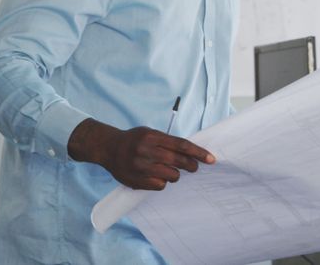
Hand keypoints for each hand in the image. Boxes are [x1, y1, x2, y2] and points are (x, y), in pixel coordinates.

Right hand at [68, 118, 215, 189]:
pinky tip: (158, 177)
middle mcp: (146, 151)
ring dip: (176, 174)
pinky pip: (160, 186)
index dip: (199, 153)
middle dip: (191, 165)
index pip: (182, 145)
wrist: (108, 148)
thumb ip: (168, 141)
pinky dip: (163, 182)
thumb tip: (192, 152)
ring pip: (171, 175)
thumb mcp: (151, 133)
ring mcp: (140, 167)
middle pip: (178, 161)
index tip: (211, 159)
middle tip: (194, 167)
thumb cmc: (135, 139)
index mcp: (152, 137)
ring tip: (171, 170)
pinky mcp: (136, 181)